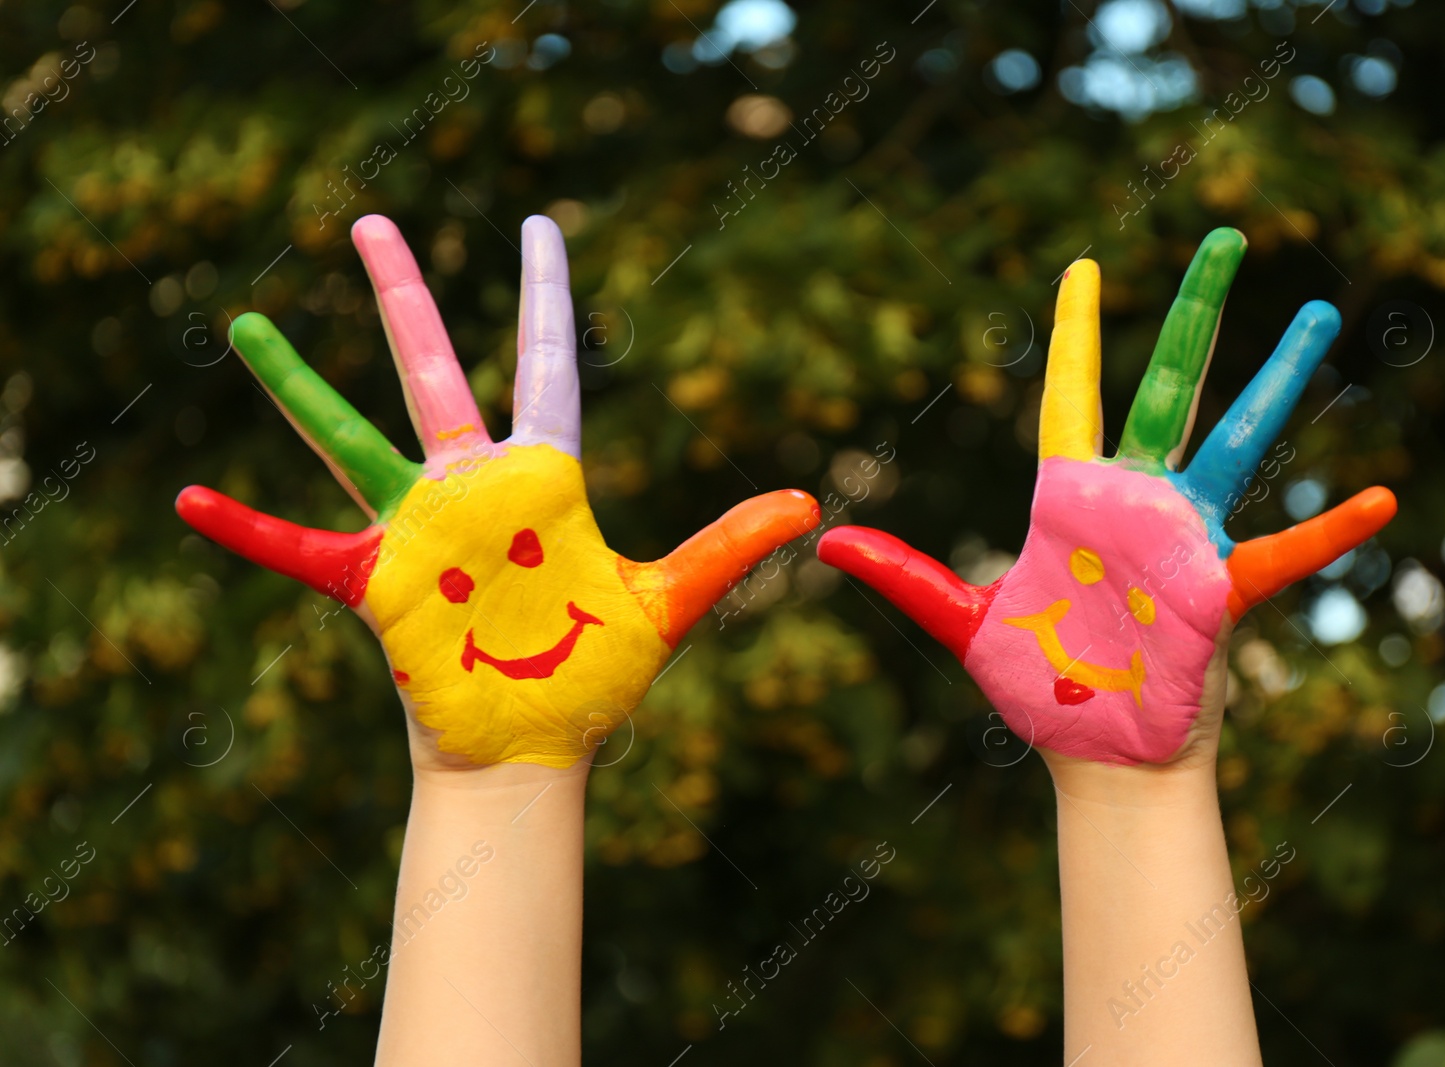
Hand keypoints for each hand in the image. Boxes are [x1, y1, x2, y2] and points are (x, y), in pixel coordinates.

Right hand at [178, 214, 817, 770]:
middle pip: (433, 371)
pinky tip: (188, 502)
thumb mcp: (670, 600)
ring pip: (352, 437)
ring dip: (297, 386)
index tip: (539, 226)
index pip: (545, 362)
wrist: (537, 749)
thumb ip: (729, 545)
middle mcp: (474, 488)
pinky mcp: (382, 583)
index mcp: (543, 478)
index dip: (545, 293)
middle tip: (369, 222)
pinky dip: (250, 530)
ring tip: (246, 325)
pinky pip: (303, 549)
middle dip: (404, 295)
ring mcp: (421, 531)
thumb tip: (811, 503)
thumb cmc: (598, 678)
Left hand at [819, 229, 1393, 766]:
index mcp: (1073, 498)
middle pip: (1169, 384)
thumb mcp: (963, 623)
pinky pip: (1280, 553)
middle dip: (1197, 309)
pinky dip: (1327, 530)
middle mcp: (1135, 501)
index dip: (1078, 330)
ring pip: (1236, 437)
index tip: (1084, 265)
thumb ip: (906, 576)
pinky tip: (1380, 499)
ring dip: (1278, 376)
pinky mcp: (1217, 589)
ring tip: (1322, 308)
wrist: (1095, 757)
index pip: (1073, 393)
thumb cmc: (1039, 689)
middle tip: (1225, 233)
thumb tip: (826, 541)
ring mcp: (1183, 537)